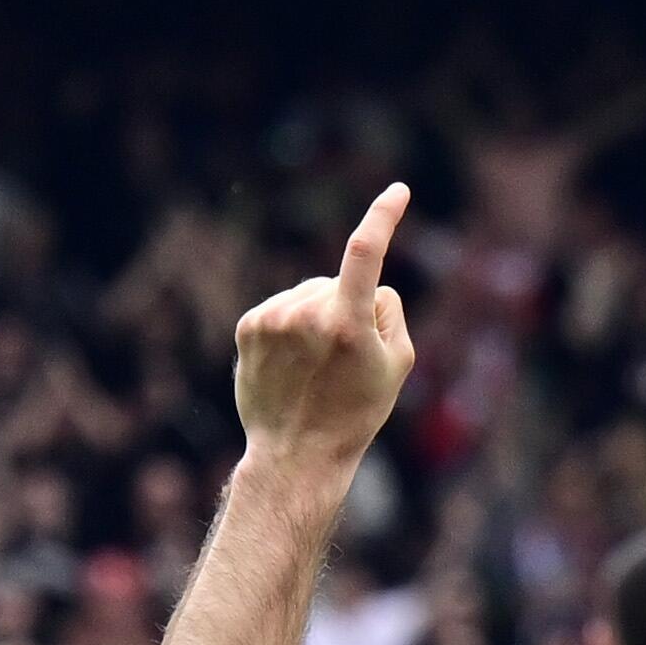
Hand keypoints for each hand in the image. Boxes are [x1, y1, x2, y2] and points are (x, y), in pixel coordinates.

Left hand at [228, 184, 416, 472]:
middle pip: (339, 284)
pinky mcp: (247, 326)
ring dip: (315, 317)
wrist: (294, 453)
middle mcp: (305, 314)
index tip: (397, 191)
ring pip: (308, 295)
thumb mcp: (398, 364)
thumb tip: (371, 284)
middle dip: (347, 306)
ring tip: (314, 366)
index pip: (366, 251)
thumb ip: (390, 311)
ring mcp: (272, 318)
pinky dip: (290, 326)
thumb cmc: (356, 412)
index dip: (383, 215)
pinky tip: (291, 362)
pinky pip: (282, 308)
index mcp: (349, 322)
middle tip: (344, 360)